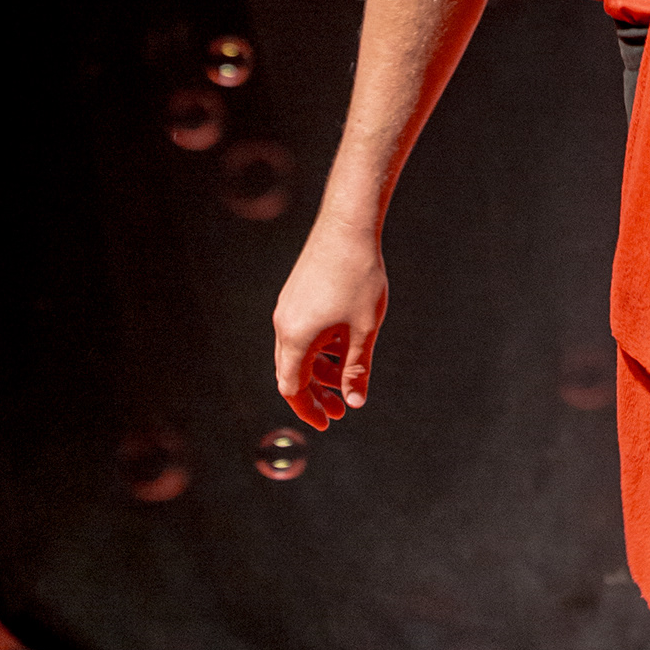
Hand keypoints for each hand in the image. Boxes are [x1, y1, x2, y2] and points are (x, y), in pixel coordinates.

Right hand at [273, 220, 387, 430]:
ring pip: (300, 350)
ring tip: (350, 374)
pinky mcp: (297, 293)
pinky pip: (304, 330)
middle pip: (293, 372)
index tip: (328, 423)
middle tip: (342, 408)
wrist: (349, 226)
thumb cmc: (360, 277)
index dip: (308, 409)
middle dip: (317, 392)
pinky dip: (321, 345)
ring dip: (322, 367)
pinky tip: (346, 344)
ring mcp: (289, 307)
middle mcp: (285, 324)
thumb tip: (355, 402)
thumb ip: (357, 368)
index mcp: (296, 337)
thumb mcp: (364, 329)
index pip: (292, 388)